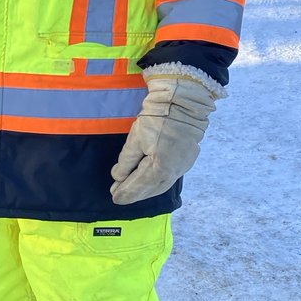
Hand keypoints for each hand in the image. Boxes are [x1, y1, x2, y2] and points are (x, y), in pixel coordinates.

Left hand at [110, 68, 223, 204]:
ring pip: (161, 185)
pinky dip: (156, 183)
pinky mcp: (187, 160)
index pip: (139, 185)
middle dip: (134, 193)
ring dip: (146, 190)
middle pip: (151, 188)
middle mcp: (174, 172)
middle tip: (119, 196)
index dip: (126, 192)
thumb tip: (118, 177)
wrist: (183, 104)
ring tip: (132, 192)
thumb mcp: (136, 139)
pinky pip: (169, 178)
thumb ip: (126, 161)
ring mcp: (182, 166)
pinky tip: (149, 183)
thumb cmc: (157, 119)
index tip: (114, 197)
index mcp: (160, 168)